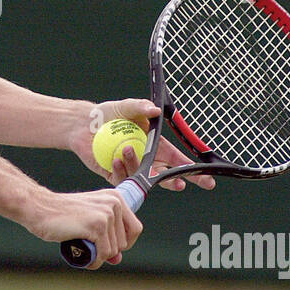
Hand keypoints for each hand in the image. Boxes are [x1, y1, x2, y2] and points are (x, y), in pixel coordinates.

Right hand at [26, 188, 142, 268]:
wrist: (39, 208)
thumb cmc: (61, 215)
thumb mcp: (89, 221)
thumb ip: (106, 237)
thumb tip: (117, 259)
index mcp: (115, 198)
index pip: (135, 229)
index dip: (124, 243)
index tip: (109, 248)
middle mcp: (114, 203)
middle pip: (124, 243)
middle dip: (107, 251)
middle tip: (88, 246)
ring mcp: (106, 214)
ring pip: (113, 251)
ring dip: (98, 256)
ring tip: (81, 247)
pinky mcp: (97, 225)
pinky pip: (103, 254)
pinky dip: (93, 260)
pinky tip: (81, 254)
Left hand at [71, 99, 216, 190]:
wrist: (83, 124)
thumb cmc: (108, 114)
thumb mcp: (126, 106)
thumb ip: (140, 106)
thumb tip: (155, 110)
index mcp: (155, 146)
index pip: (177, 159)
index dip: (192, 170)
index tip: (206, 178)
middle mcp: (146, 160)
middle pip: (166, 177)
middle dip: (176, 182)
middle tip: (181, 183)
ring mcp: (131, 169)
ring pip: (143, 179)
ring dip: (138, 166)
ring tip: (127, 149)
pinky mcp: (115, 175)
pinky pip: (123, 180)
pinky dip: (121, 170)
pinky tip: (115, 158)